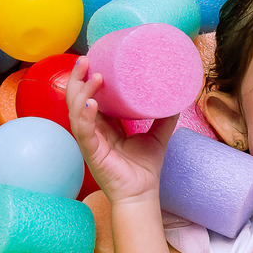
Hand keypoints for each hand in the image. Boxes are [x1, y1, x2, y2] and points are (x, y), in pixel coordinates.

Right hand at [65, 56, 178, 204]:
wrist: (142, 194)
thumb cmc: (144, 168)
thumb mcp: (157, 135)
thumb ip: (164, 117)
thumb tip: (177, 96)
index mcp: (103, 125)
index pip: (89, 96)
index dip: (87, 77)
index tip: (94, 57)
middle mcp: (92, 130)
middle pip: (77, 98)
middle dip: (78, 77)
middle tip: (85, 58)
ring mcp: (89, 141)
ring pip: (75, 111)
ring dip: (82, 91)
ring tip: (93, 76)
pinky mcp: (92, 153)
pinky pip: (83, 132)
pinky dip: (85, 116)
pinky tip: (91, 104)